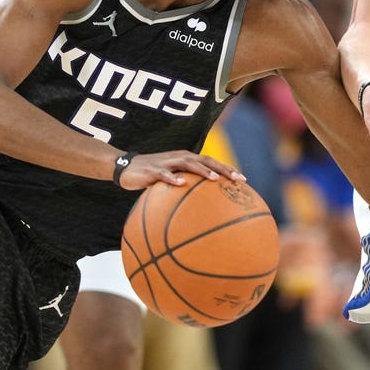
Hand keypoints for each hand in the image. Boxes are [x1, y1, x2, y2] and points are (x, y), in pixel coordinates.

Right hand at [116, 151, 244, 190]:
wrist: (125, 167)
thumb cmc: (151, 177)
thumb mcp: (170, 182)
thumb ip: (184, 191)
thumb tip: (201, 212)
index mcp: (187, 159)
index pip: (212, 162)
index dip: (228, 169)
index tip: (244, 180)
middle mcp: (180, 157)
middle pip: (206, 160)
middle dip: (223, 169)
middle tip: (239, 179)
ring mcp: (167, 162)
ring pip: (189, 163)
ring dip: (203, 171)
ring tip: (215, 179)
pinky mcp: (153, 170)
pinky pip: (164, 174)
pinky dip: (173, 178)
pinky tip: (181, 184)